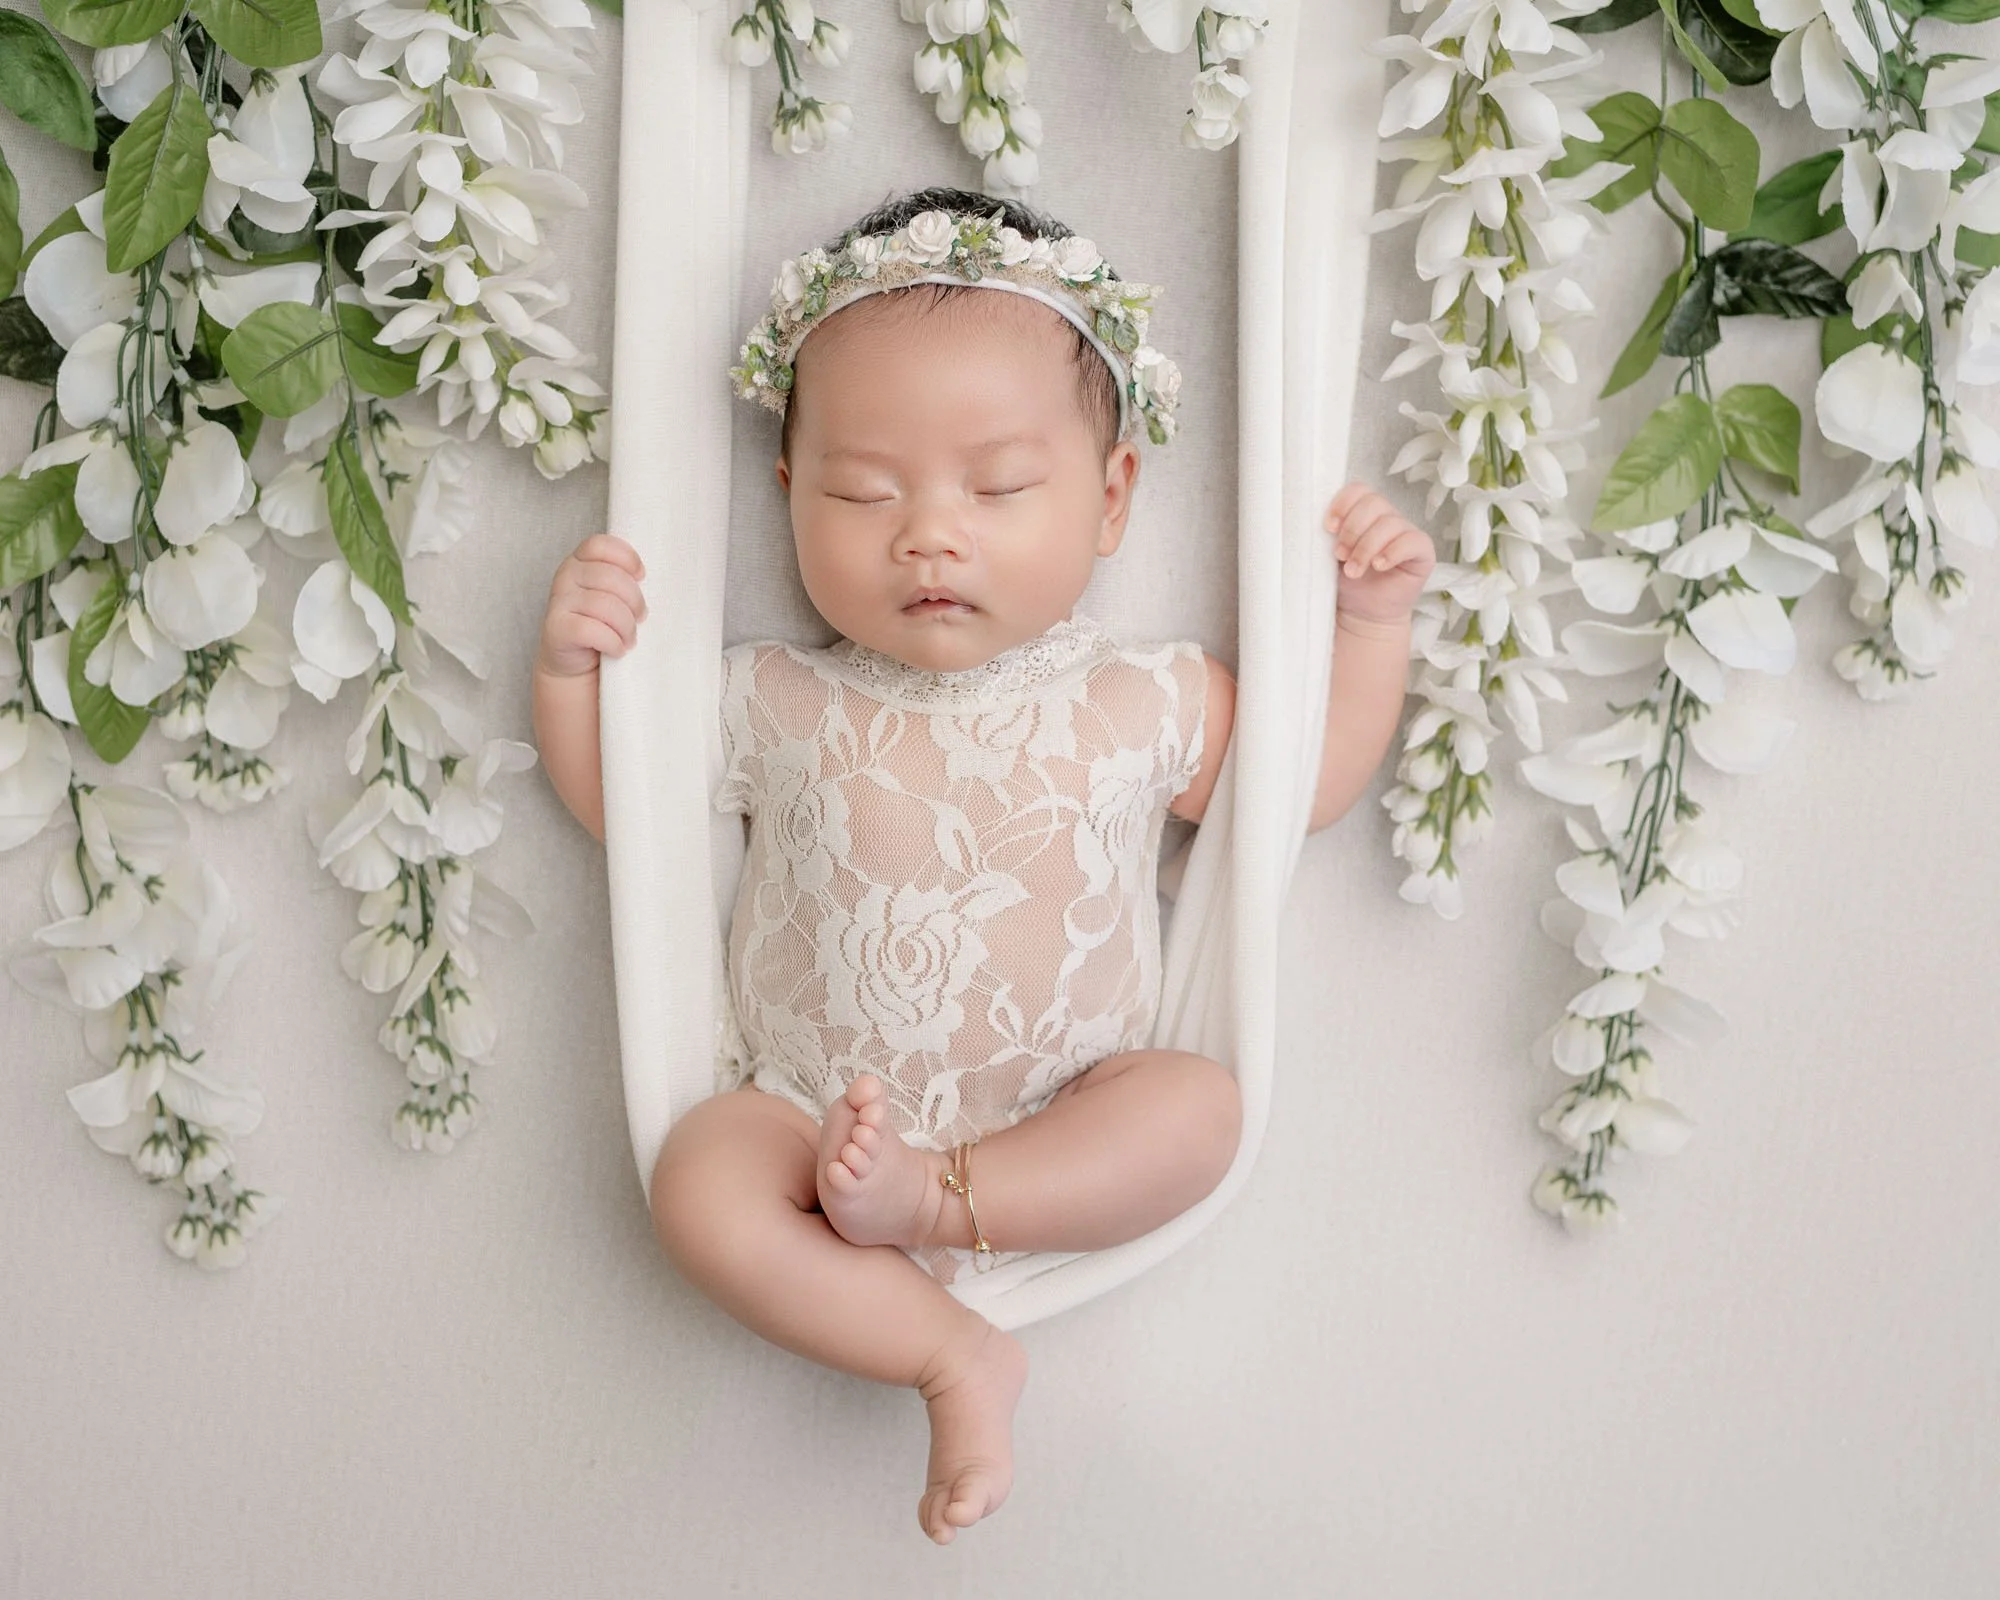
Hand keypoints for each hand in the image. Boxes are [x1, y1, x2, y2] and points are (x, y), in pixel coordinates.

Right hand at [537, 533, 647, 677]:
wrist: (575, 664)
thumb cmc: (601, 625)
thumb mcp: (614, 595)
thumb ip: (623, 580)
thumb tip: (645, 579)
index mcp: (581, 561)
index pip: (601, 545)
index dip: (627, 558)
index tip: (641, 576)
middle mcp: (566, 575)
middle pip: (610, 577)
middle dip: (634, 601)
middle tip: (640, 618)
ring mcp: (558, 600)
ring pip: (604, 604)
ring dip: (626, 627)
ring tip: (629, 639)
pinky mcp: (556, 626)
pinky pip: (591, 629)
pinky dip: (612, 642)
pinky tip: (616, 649)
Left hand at [1325, 482, 1435, 626]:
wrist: (1361, 614)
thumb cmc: (1345, 583)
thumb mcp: (1328, 554)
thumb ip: (1328, 534)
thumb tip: (1319, 520)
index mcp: (1364, 513)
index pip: (1359, 490)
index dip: (1343, 504)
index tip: (1328, 527)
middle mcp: (1387, 518)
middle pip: (1373, 503)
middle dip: (1352, 529)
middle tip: (1339, 555)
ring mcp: (1406, 533)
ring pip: (1389, 523)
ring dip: (1366, 547)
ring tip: (1353, 571)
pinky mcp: (1422, 552)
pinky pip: (1412, 541)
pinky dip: (1392, 552)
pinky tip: (1379, 566)